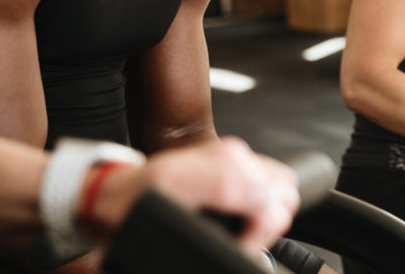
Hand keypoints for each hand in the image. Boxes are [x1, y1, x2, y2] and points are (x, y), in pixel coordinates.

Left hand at [95, 138, 298, 253]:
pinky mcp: (236, 155)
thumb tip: (243, 245)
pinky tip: (243, 211)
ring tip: (244, 229)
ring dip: (271, 211)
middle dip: (268, 226)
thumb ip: (210, 234)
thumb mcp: (168, 223)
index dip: (258, 239)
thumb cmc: (136, 205)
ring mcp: (235, 152)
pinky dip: (267, 197)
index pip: (268, 206)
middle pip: (283, 196)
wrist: (121, 187)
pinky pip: (272, 176)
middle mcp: (232, 156)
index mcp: (218, 172)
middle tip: (242, 243)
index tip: (240, 251)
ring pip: (283, 186)